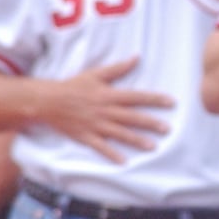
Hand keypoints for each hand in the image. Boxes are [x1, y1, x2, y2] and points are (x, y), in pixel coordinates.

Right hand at [41, 56, 174, 162]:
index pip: (136, 96)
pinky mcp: (85, 136)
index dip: (154, 99)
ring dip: (137, 140)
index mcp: (108, 95)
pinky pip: (101, 147)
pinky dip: (112, 155)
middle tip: (167, 129)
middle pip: (131, 117)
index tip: (171, 102)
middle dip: (150, 123)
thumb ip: (118, 68)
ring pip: (120, 133)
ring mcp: (95, 124)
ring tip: (153, 146)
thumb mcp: (95, 74)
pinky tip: (124, 162)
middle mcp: (104, 110)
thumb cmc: (73, 86)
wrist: (47, 101)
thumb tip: (137, 57)